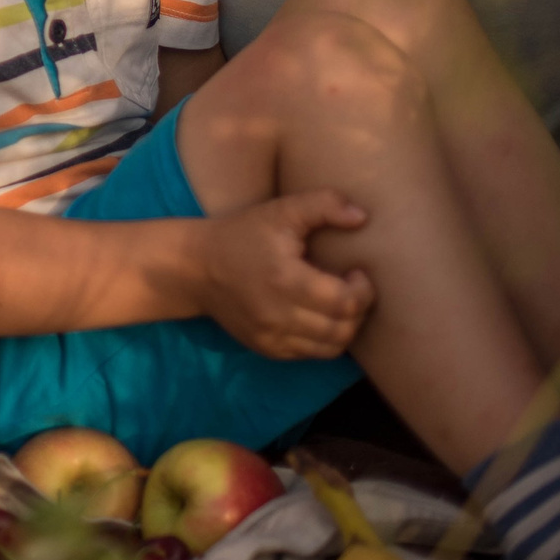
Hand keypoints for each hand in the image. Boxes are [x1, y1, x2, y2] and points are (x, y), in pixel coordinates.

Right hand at [192, 190, 373, 359]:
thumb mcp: (280, 210)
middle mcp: (278, 315)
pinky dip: (323, 339)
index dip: (364, 291)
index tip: (357, 272)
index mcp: (285, 279)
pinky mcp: (267, 349)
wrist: (195, 268)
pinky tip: (317, 316)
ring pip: (331, 348)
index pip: (344, 302)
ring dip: (345, 328)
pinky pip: (310, 354)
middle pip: (342, 329)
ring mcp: (271, 337)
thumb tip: (362, 217)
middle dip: (359, 310)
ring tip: (339, 304)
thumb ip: (324, 205)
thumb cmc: (243, 234)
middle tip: (353, 288)